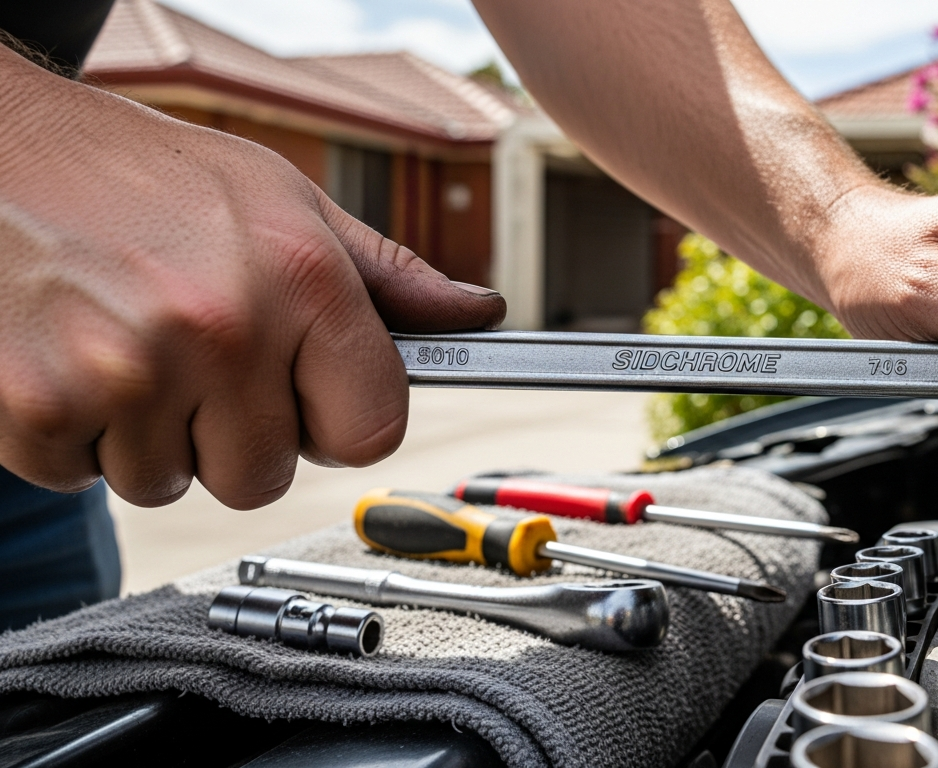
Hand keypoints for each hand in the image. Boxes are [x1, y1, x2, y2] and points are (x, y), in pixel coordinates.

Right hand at [0, 50, 503, 507]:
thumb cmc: (147, 174)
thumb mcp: (285, 201)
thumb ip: (386, 277)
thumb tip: (480, 315)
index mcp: (302, 281)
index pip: (373, 432)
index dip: (341, 421)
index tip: (312, 397)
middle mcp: (223, 331)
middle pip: (265, 476)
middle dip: (236, 433)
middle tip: (198, 357)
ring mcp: (125, 374)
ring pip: (171, 485)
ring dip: (151, 435)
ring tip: (129, 342)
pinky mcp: (36, 407)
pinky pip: (81, 480)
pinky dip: (74, 436)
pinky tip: (74, 357)